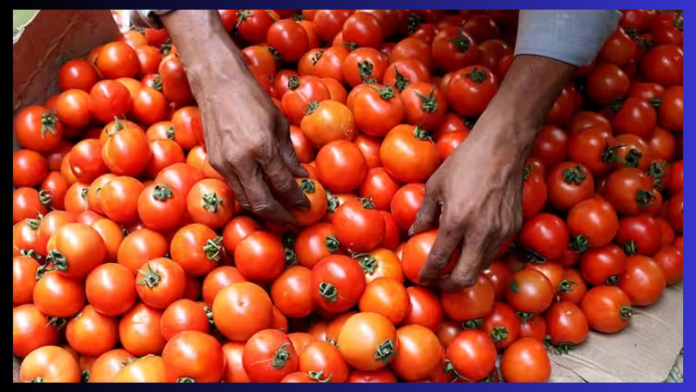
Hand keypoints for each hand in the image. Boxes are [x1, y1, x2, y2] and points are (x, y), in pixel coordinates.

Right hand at [160, 10, 309, 223]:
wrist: (217, 84)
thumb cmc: (253, 98)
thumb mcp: (279, 123)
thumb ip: (289, 154)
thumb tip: (301, 177)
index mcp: (262, 148)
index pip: (283, 185)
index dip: (297, 200)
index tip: (307, 206)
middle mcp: (241, 161)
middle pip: (262, 202)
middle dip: (280, 216)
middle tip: (293, 221)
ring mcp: (225, 164)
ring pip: (246, 200)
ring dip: (264, 211)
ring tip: (280, 214)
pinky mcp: (214, 163)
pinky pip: (235, 189)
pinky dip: (250, 197)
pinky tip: (263, 197)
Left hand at [409, 117, 527, 291]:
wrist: (502, 147)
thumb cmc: (465, 161)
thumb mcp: (435, 185)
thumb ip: (424, 213)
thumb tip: (413, 232)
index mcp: (457, 221)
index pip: (439, 260)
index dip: (428, 274)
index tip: (421, 278)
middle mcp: (481, 232)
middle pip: (464, 277)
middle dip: (448, 286)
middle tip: (437, 281)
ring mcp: (500, 232)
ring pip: (481, 267)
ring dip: (465, 270)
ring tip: (452, 265)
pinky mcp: (513, 227)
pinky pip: (494, 251)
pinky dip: (479, 254)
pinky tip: (470, 245)